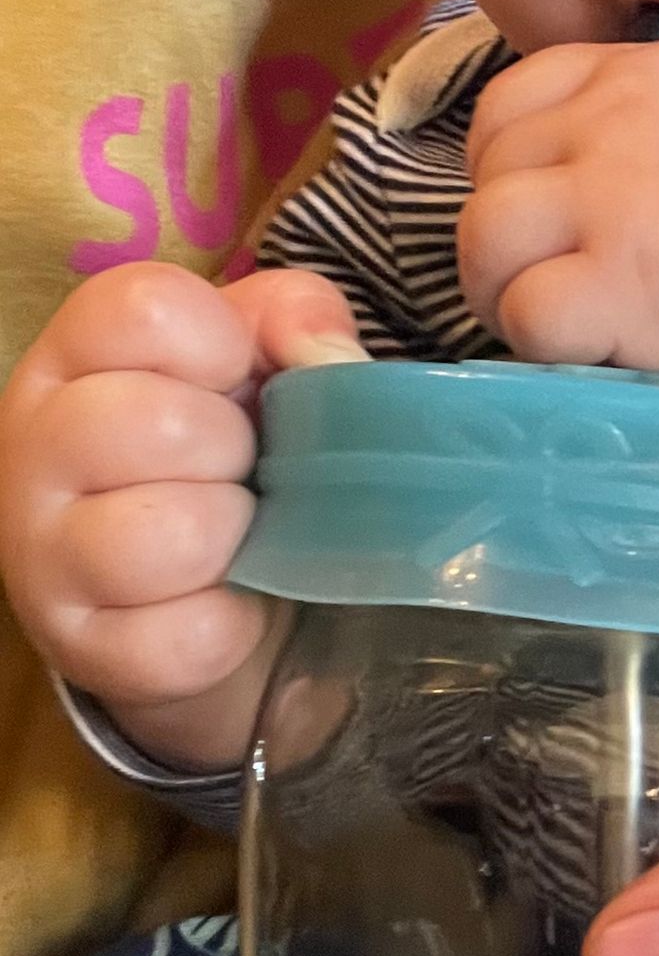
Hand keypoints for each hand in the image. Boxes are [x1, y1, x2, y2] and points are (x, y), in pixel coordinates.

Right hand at [0, 262, 365, 767]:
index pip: (143, 307)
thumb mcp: (266, 362)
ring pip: (171, 534)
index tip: (238, 379)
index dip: (223, 344)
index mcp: (76, 355)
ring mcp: (41, 552)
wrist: (219, 595)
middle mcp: (33, 444)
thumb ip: (296, 317)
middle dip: (234, 450)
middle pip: (157, 422)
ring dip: (235, 537)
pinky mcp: (80, 648)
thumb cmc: (238, 455)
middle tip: (239, 470)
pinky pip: (190, 633)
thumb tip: (327, 352)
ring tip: (231, 534)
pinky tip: (225, 602)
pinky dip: (233, 624)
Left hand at [458, 39, 658, 388]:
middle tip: (556, 285)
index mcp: (646, 72)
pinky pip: (526, 313)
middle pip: (489, 174)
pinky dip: (547, 345)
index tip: (543, 214)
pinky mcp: (621, 283)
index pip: (512, 100)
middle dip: (509, 239)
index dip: (506, 166)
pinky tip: (599, 352)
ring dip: (508, 292)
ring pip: (485, 239)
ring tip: (566, 323)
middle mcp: (617, 122)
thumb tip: (586, 157)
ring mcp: (614, 200)